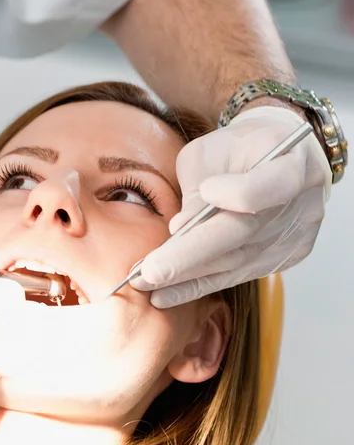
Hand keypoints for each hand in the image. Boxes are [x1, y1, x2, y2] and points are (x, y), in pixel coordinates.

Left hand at [132, 106, 331, 306]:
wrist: (279, 157)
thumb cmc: (239, 149)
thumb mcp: (213, 151)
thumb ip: (199, 187)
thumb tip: (179, 229)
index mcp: (291, 165)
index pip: (269, 186)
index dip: (238, 193)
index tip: (208, 190)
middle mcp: (300, 206)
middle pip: (241, 235)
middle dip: (189, 256)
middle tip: (149, 272)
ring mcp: (293, 237)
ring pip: (234, 263)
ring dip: (184, 277)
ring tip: (145, 284)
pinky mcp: (282, 258)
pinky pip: (234, 276)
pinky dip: (196, 286)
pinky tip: (164, 295)